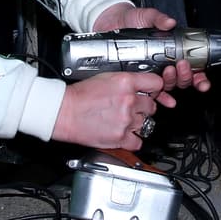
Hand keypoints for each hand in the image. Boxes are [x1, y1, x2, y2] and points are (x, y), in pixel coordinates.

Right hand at [51, 72, 165, 149]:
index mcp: (125, 82)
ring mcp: (126, 120)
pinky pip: (138, 142)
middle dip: (143, 107)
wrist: (64, 112)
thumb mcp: (106, 78)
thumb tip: (142, 87)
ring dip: (137, 123)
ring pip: (146, 123)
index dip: (156, 89)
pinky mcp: (120, 138)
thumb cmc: (80, 96)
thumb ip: (128, 82)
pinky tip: (124, 134)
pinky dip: (133, 140)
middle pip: (152, 105)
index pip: (156, 83)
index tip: (154, 93)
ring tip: (122, 120)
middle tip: (130, 108)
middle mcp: (128, 101)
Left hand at [91, 4, 211, 98]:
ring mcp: (152, 71)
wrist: (110, 22)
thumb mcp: (146, 16)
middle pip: (182, 78)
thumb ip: (159, 19)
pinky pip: (152, 92)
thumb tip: (170, 22)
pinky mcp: (139, 78)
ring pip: (169, 85)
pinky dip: (160, 97)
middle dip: (186, 76)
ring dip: (172, 82)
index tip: (202, 80)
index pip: (191, 66)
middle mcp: (165, 62)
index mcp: (171, 49)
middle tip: (182, 66)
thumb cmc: (131, 19)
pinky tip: (165, 100)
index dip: (199, 75)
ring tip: (168, 73)